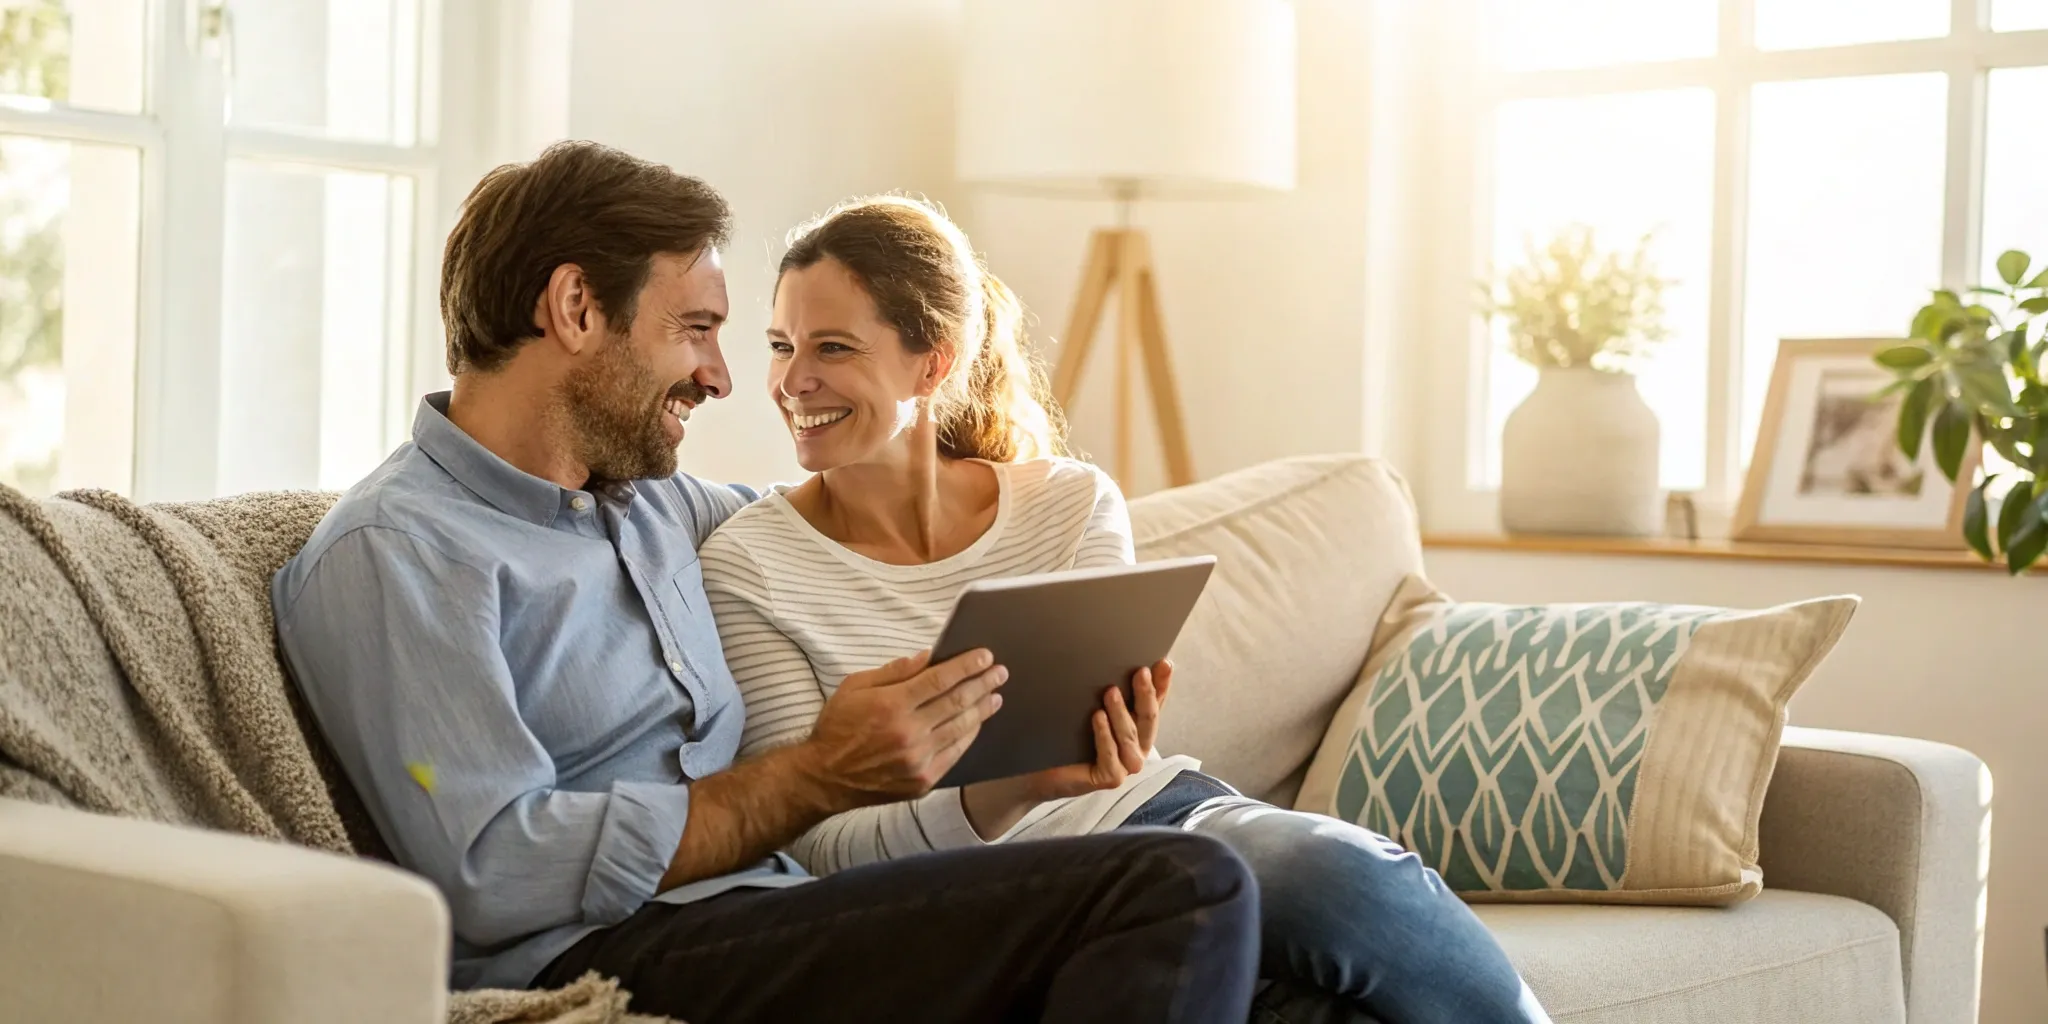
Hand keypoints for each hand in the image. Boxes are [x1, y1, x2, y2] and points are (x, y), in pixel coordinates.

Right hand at [798, 649, 1006, 809]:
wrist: (824, 777)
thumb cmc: (838, 726)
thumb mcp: (855, 687)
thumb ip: (894, 671)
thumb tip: (928, 656)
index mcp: (891, 704)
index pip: (940, 679)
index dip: (967, 665)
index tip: (985, 656)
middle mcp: (908, 732)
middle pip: (957, 702)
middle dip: (983, 683)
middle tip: (1000, 672)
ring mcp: (918, 759)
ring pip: (961, 728)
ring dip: (983, 709)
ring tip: (996, 695)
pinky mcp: (922, 780)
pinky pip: (955, 754)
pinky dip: (969, 735)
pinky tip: (977, 723)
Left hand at [960, 662, 1171, 837]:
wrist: (1037, 769)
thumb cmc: (1064, 736)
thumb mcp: (1088, 707)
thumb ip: (1108, 691)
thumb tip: (1114, 655)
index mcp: (1136, 728)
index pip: (1155, 704)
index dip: (1162, 684)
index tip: (1164, 663)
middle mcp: (1136, 747)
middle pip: (1148, 719)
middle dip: (1146, 694)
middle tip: (1140, 672)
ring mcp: (1125, 765)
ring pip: (1130, 737)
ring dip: (1121, 713)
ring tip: (1110, 692)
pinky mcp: (1109, 778)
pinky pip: (1111, 756)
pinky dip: (1104, 736)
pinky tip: (1096, 718)